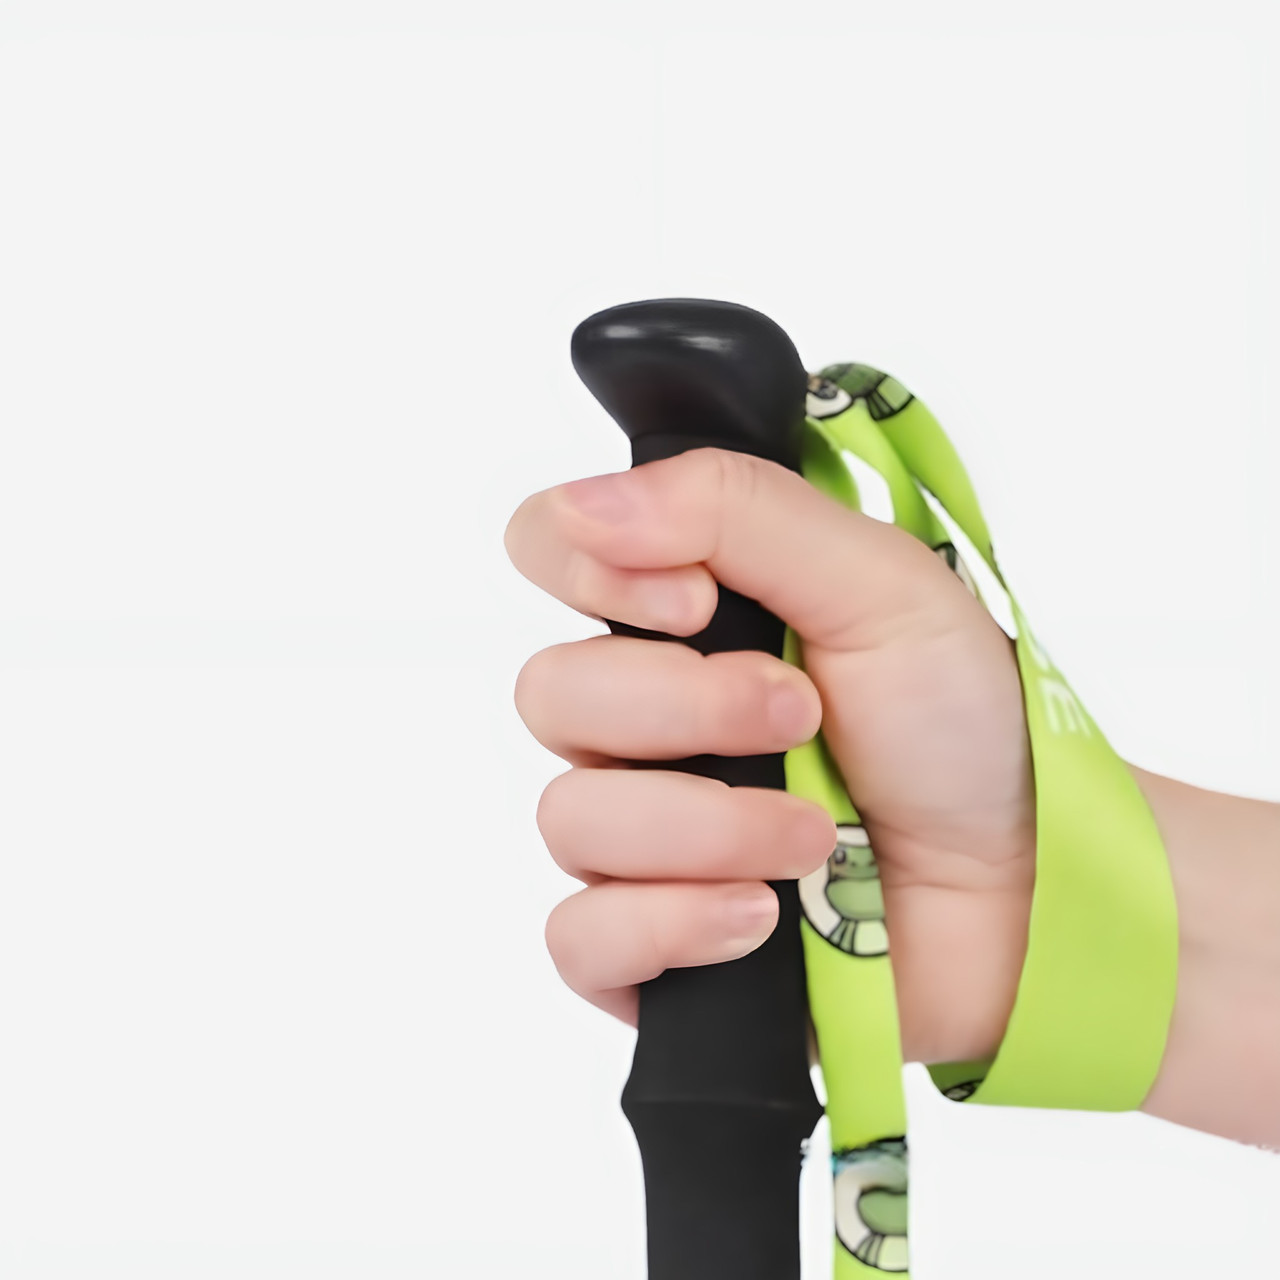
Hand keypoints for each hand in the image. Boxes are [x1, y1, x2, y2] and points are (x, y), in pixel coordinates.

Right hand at [505, 447, 1034, 1065]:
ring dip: (706, 825)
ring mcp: (638, 836)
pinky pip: (581, 936)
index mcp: (683, 617)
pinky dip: (672, 924)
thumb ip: (737, 513)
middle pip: (550, 695)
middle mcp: (642, 721)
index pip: (548, 552)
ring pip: (569, 819)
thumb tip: (583, 503)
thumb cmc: (961, 728)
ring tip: (814, 838)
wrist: (1024, 884)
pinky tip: (761, 916)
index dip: (586, 570)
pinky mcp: (648, 943)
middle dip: (685, 707)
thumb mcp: (881, 584)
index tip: (696, 602)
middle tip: (802, 717)